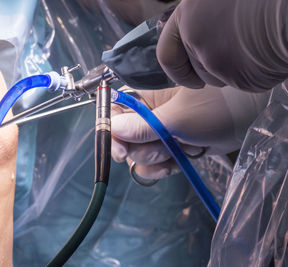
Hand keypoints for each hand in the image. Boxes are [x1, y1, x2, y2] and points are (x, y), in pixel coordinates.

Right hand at [111, 85, 268, 179]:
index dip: (113, 132)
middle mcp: (149, 116)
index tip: (120, 151)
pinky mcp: (172, 149)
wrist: (249, 119)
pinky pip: (155, 164)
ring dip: (158, 158)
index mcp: (146, 100)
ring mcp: (161, 134)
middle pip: (126, 139)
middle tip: (161, 148)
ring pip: (141, 155)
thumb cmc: (216, 107)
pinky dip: (164, 168)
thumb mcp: (176, 118)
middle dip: (143, 149)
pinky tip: (177, 163)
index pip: (116, 113)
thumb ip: (142, 127)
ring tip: (179, 150)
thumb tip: (112, 129)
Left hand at [156, 0, 287, 91]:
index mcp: (188, 14)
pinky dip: (256, 74)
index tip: (188, 78)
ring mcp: (217, 59)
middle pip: (197, 70)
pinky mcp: (241, 77)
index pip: (166, 54)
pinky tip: (267, 53)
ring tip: (256, 44)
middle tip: (237, 51)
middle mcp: (196, 38)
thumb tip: (192, 38)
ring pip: (219, 78)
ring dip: (234, 70)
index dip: (177, 70)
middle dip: (212, 69)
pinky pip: (245, 83)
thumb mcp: (216, 2)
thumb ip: (201, 18)